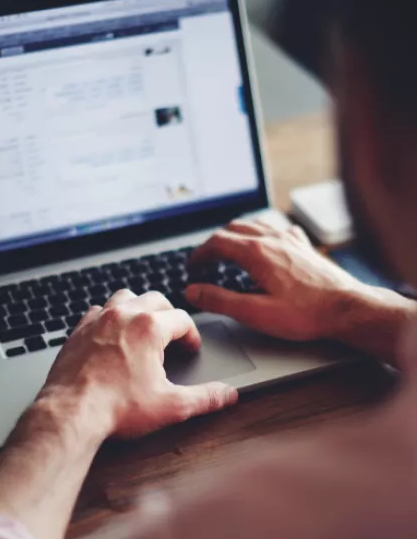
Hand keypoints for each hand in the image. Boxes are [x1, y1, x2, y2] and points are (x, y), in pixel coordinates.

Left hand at [40, 290, 237, 438]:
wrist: (71, 412)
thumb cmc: (117, 407)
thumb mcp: (170, 405)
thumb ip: (204, 397)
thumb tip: (227, 394)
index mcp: (149, 328)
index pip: (182, 319)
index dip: (192, 335)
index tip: (191, 348)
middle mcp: (123, 315)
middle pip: (155, 299)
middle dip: (168, 314)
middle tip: (172, 334)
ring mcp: (98, 320)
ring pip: (124, 297)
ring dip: (138, 307)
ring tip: (143, 327)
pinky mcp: (78, 330)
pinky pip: (97, 310)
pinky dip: (108, 317)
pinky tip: (111, 334)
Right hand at [185, 219, 378, 341]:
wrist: (347, 309)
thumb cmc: (305, 313)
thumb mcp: (254, 313)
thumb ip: (219, 300)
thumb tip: (193, 291)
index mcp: (256, 253)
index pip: (216, 242)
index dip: (199, 254)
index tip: (191, 267)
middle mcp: (272, 239)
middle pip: (232, 230)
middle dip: (213, 244)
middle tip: (205, 262)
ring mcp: (289, 239)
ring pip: (253, 225)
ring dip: (234, 235)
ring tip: (226, 251)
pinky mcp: (303, 246)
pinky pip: (276, 228)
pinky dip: (260, 233)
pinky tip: (263, 244)